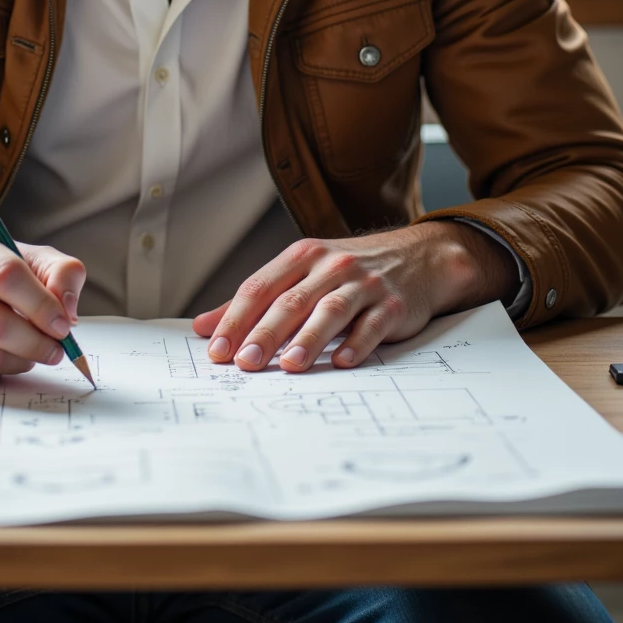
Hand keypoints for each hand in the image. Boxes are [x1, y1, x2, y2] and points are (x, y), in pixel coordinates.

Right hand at [0, 223, 85, 385]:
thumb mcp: (12, 254)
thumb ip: (55, 270)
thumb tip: (69, 309)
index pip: (6, 274)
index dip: (43, 304)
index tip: (65, 324)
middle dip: (39, 341)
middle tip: (58, 349)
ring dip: (23, 360)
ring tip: (33, 351)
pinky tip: (0, 357)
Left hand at [192, 221, 518, 372]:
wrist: (419, 258)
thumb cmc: (349, 272)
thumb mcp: (301, 275)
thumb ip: (254, 301)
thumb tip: (203, 327)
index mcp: (301, 256)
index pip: (260, 287)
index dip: (236, 318)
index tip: (216, 349)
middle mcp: (330, 266)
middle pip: (290, 300)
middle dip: (264, 333)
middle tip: (244, 363)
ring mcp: (363, 284)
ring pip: (330, 311)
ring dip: (308, 339)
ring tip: (290, 365)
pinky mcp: (392, 304)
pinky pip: (372, 325)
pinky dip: (357, 343)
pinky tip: (343, 361)